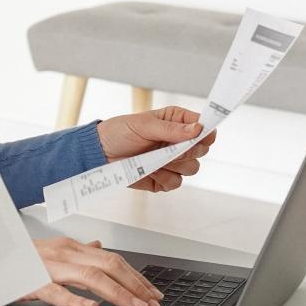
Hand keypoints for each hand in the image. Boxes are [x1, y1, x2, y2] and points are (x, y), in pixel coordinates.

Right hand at [25, 238, 163, 305]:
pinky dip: (75, 300)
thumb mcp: (49, 252)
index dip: (137, 277)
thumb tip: (99, 247)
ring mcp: (47, 266)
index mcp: (69, 248)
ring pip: (91, 276)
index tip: (155, 295)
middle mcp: (62, 253)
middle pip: (109, 266)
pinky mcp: (30, 282)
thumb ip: (77, 252)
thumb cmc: (14, 259)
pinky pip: (56, 292)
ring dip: (119, 294)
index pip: (112, 259)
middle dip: (137, 287)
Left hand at [96, 105, 215, 191]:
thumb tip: (197, 129)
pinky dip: (164, 178)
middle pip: (202, 150)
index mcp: (177, 122)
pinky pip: (176, 183)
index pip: (204, 127)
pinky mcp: (164, 178)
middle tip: (167, 148)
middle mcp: (178, 142)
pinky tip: (150, 170)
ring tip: (154, 158)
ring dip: (174, 165)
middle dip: (187, 151)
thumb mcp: (143, 125)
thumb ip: (171, 129)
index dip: (205, 132)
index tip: (199, 136)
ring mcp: (172, 161)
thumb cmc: (118, 132)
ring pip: (192, 168)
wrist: (100, 154)